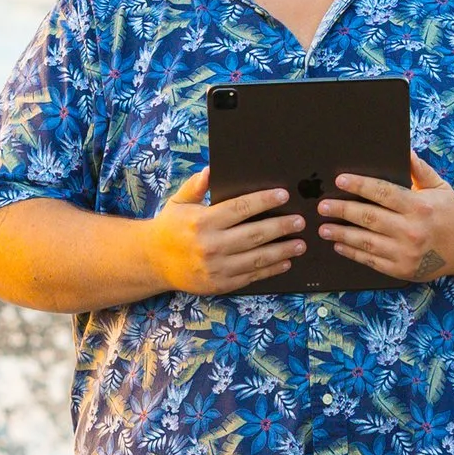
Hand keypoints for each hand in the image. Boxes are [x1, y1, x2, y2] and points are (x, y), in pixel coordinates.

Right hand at [147, 166, 305, 295]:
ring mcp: (217, 268)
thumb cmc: (169, 227)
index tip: (283, 195)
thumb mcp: (178, 202)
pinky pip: (251, 276)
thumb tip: (211, 170)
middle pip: (255, 234)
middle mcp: (211, 246)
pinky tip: (285, 262)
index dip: (264, 201)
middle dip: (282, 227)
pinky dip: (271, 270)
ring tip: (301, 243)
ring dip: (283, 251)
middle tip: (300, 221)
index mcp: (202, 222)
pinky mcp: (220, 284)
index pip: (240, 209)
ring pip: (257, 258)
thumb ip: (196, 186)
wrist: (152, 262)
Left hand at [315, 153, 453, 284]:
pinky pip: (371, 261)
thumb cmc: (450, 213)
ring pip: (366, 242)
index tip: (340, 181)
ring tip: (323, 227)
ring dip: (341, 234)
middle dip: (342, 210)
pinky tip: (339, 245)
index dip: (359, 186)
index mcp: (419, 206)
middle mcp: (412, 230)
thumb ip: (419, 170)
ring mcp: (405, 253)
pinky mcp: (401, 269)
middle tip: (323, 206)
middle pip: (369, 218)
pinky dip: (352, 253)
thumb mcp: (439, 186)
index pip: (383, 193)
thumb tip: (404, 150)